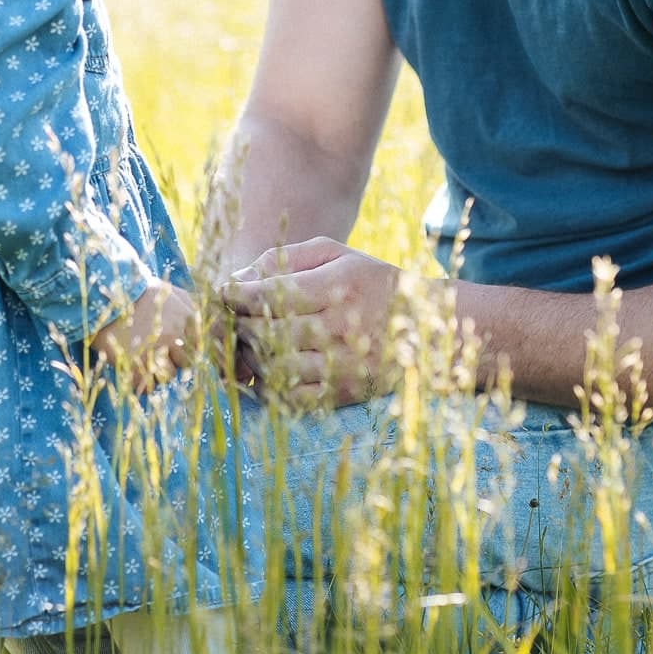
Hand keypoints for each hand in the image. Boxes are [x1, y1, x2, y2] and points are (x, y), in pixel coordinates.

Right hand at [92, 281, 198, 393]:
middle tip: (154, 354)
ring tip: (142, 361)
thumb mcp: (168, 290)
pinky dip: (139, 382)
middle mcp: (174, 334)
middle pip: (185, 364)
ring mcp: (155, 350)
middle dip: (172, 361)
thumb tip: (199, 329)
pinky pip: (146, 386)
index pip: (197, 346)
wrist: (103, 298)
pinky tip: (131, 369)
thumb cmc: (137, 294)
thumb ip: (188, 305)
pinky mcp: (135, 365)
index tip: (172, 350)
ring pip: (167, 376)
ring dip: (156, 373)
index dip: (184, 350)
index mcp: (186, 316)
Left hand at [225, 238, 400, 407]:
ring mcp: (343, 365)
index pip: (271, 295)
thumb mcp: (336, 255)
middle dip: (241, 323)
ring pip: (275, 367)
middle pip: (268, 332)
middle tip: (236, 316)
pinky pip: (291, 398)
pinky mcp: (343, 394)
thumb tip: (239, 278)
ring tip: (251, 341)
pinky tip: (268, 369)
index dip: (238, 294)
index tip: (226, 292)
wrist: (426, 328)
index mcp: (338, 287)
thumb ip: (286, 259)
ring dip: (252, 355)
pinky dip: (269, 386)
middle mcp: (340, 328)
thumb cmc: (371, 282)